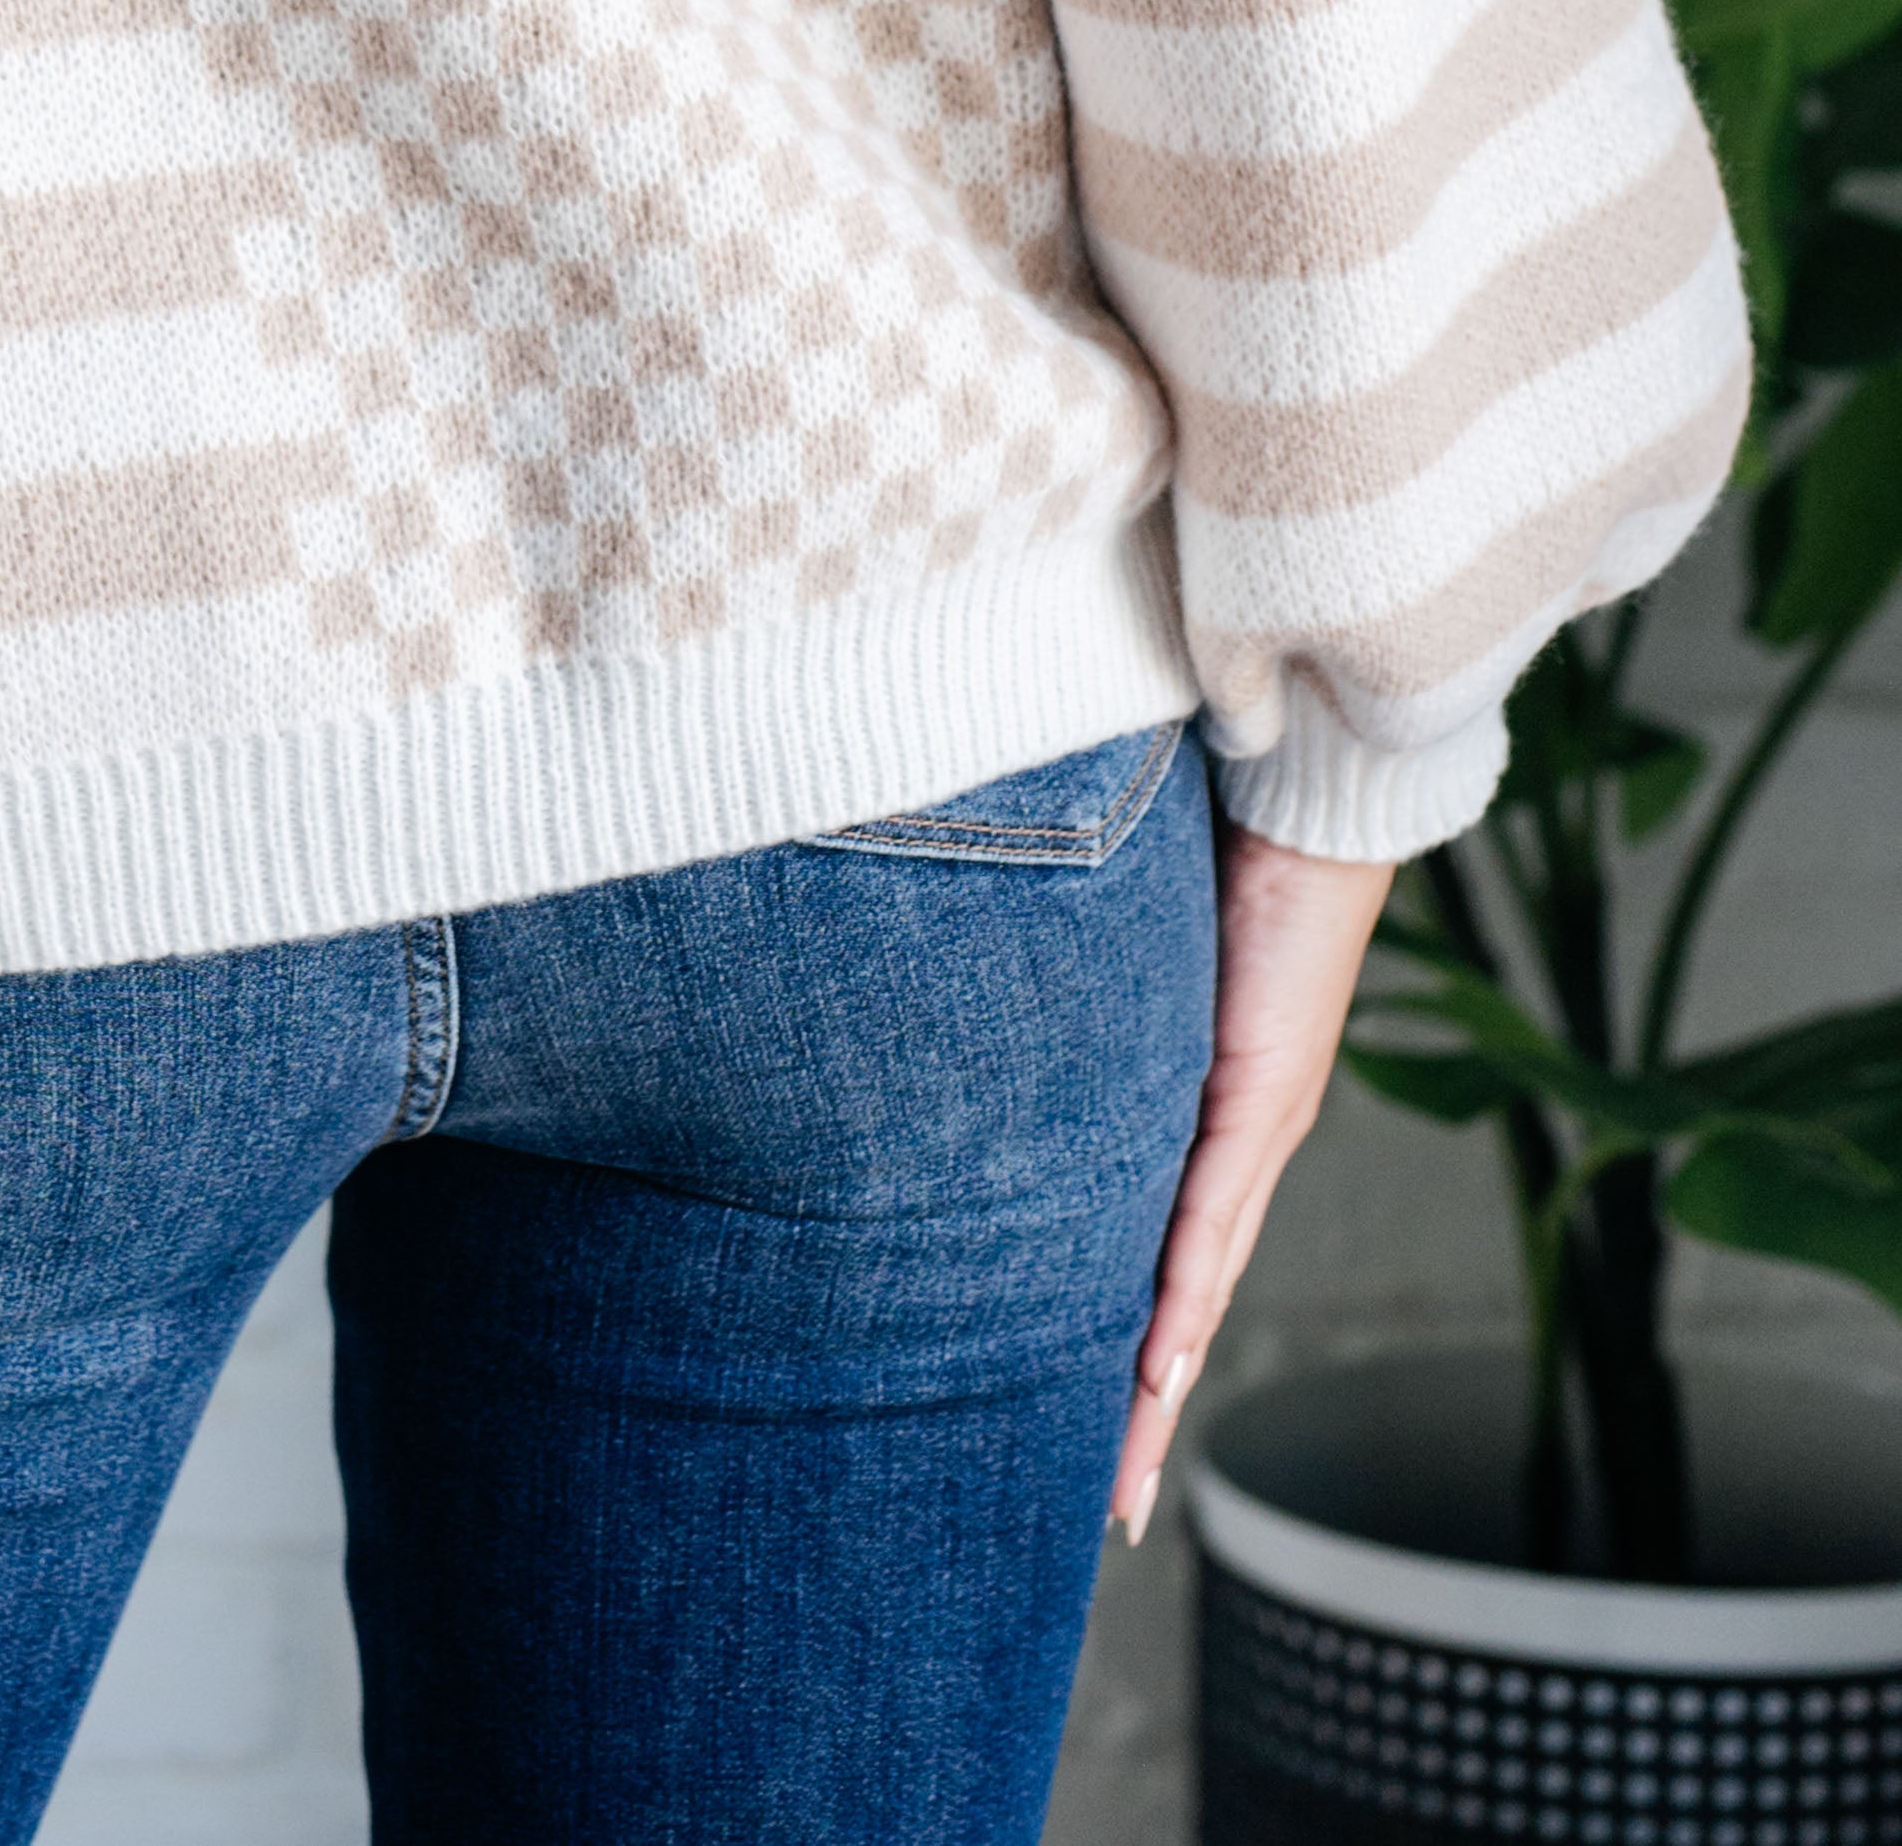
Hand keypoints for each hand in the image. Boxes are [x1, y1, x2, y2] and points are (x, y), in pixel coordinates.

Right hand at [1112, 819, 1392, 1540]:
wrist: (1314, 806)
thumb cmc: (1224, 850)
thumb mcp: (1130, 952)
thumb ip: (1083, 999)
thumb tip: (996, 1015)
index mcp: (1209, 1114)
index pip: (1162, 1254)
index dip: (1128, 1341)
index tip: (1095, 1425)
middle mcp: (1239, 1141)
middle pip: (1184, 1306)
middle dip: (1140, 1409)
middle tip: (1105, 1504)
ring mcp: (1254, 1126)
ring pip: (1198, 1287)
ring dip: (1155, 1383)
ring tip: (1120, 1470)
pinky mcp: (1261, 1094)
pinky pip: (1206, 1211)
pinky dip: (1179, 1292)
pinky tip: (1150, 1360)